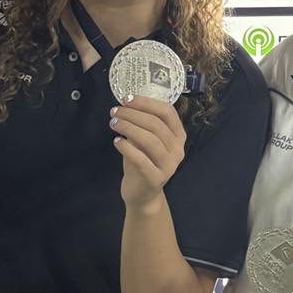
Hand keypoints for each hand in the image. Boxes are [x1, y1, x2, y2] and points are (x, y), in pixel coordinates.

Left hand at [110, 96, 185, 212]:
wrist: (143, 194)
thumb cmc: (143, 161)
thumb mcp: (144, 140)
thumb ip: (141, 124)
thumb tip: (126, 103)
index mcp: (178, 135)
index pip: (167, 112)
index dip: (146, 102)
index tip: (126, 99)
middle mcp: (178, 149)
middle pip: (156, 124)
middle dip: (133, 114)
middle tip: (114, 111)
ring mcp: (169, 165)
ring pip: (150, 140)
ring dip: (129, 128)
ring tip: (113, 123)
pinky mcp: (156, 178)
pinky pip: (141, 159)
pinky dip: (127, 148)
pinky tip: (117, 141)